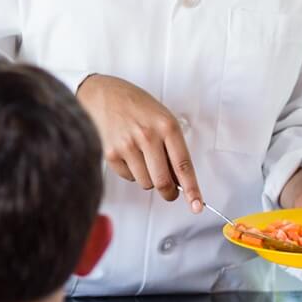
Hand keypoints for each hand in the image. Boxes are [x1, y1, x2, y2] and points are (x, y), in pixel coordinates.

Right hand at [77, 74, 202, 211]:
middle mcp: (148, 136)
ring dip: (148, 178)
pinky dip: (132, 172)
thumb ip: (173, 147)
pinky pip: (129, 178)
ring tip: (143, 157)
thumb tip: (180, 180)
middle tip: (170, 192)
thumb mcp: (162, 119)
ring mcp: (128, 145)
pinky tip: (129, 154)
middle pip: (163, 182)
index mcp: (167, 126)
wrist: (104, 95)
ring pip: (146, 183)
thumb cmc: (137, 106)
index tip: (197, 206)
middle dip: (169, 192)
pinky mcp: (111, 153)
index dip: (192, 189)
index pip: (183, 165)